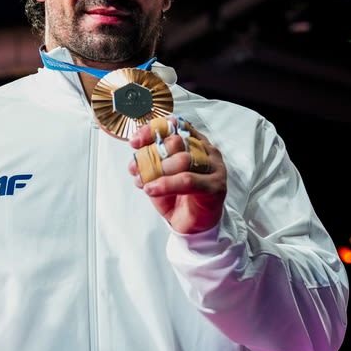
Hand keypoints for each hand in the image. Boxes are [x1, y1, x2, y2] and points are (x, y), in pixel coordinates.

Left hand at [127, 116, 226, 233]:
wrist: (192, 224)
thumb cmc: (178, 196)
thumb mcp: (158, 176)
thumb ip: (149, 164)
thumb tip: (135, 160)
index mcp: (193, 142)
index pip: (173, 126)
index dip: (152, 130)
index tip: (135, 141)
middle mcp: (205, 151)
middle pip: (177, 141)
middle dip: (152, 154)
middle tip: (137, 167)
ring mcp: (213, 167)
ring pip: (183, 160)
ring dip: (159, 170)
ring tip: (145, 182)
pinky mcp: (215, 186)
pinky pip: (188, 180)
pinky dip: (166, 184)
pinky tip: (152, 189)